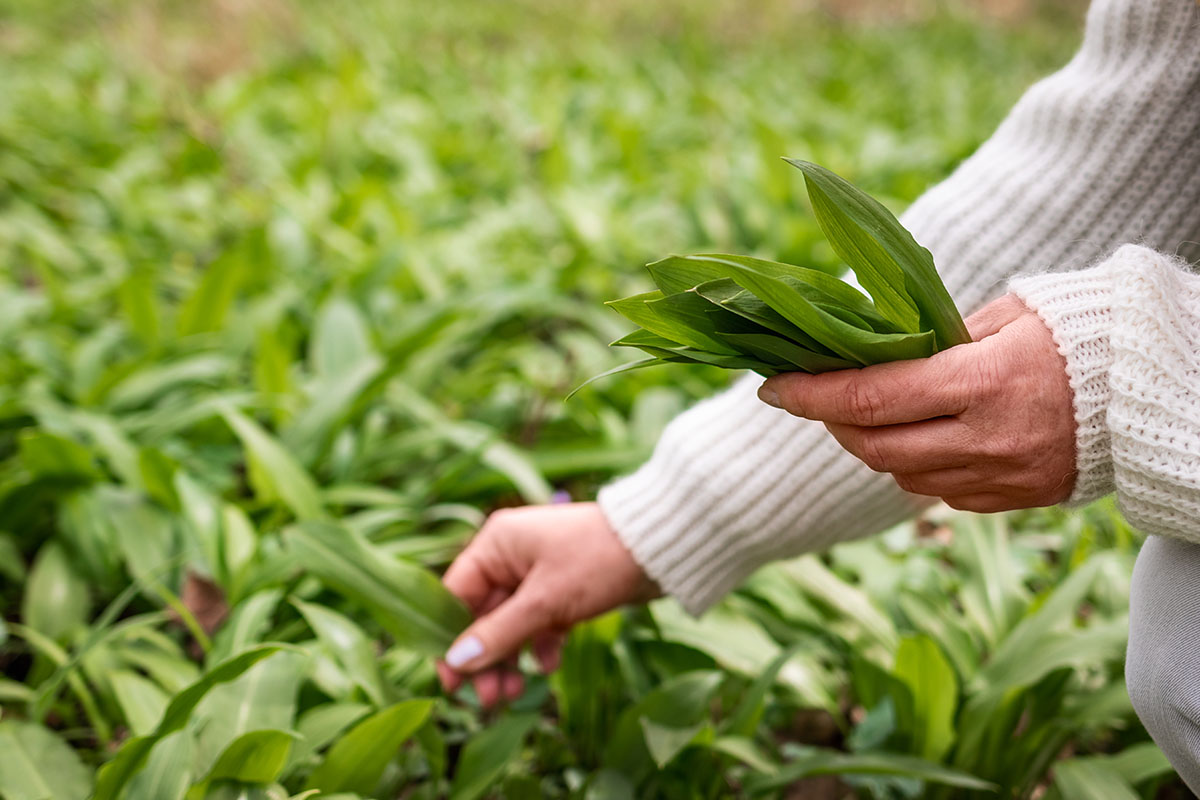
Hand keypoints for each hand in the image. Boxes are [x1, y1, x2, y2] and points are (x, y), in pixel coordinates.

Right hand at [436, 502, 659, 706]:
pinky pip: (538, 622)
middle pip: (482, 614)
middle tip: (489, 700)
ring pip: (510, 623)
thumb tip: (457, 661)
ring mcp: (537, 572)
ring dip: (511, 658)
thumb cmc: (597, 561)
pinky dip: (540, 645)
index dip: (449, 639)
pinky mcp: (562, 588)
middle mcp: (511, 555)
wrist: (659, 549)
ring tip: (517, 694)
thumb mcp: (545, 601)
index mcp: (497, 544)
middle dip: (486, 658)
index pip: (455, 594)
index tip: (450, 681)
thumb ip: (500, 633)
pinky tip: (550, 665)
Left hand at [757, 294, 1075, 512]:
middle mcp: (987, 438)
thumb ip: (935, 337)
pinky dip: (911, 466)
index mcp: (983, 380)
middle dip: (832, 421)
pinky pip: (937, 492)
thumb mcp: (1005, 315)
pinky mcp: (1011, 501)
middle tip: (815, 397)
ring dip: (869, 445)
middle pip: (873, 445)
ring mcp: (1000, 477)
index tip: (773, 387)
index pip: (871, 396)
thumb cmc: (1072, 334)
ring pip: (899, 475)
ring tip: (867, 412)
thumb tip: (870, 350)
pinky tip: (916, 437)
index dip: (811, 394)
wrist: (1148, 391)